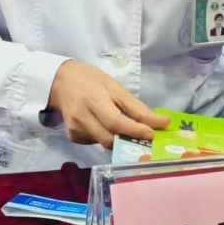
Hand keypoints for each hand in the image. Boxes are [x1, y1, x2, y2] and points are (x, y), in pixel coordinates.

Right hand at [47, 60, 170, 147]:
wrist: (62, 82)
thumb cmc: (93, 81)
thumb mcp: (116, 88)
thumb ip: (137, 108)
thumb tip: (161, 123)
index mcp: (94, 101)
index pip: (116, 122)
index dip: (136, 130)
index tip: (153, 133)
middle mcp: (82, 118)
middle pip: (110, 139)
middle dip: (130, 140)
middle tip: (146, 138)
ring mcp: (75, 129)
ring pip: (104, 143)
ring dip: (119, 139)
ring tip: (125, 128)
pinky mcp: (72, 137)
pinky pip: (95, 142)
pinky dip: (106, 137)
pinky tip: (105, 126)